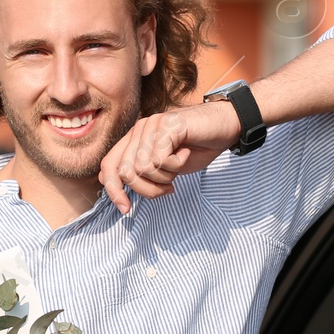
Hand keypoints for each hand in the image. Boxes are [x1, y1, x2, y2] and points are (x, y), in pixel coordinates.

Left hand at [98, 101, 239, 212]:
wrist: (225, 125)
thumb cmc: (197, 147)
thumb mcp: (166, 167)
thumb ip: (143, 174)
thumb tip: (116, 189)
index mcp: (134, 139)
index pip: (109, 166)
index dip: (113, 190)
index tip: (126, 209)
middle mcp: (139, 130)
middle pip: (125, 172)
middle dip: (147, 189)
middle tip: (168, 188)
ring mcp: (152, 125)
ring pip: (143, 168)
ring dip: (165, 176)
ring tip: (178, 166)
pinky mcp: (168, 125)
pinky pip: (161, 159)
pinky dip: (176, 165)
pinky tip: (185, 154)